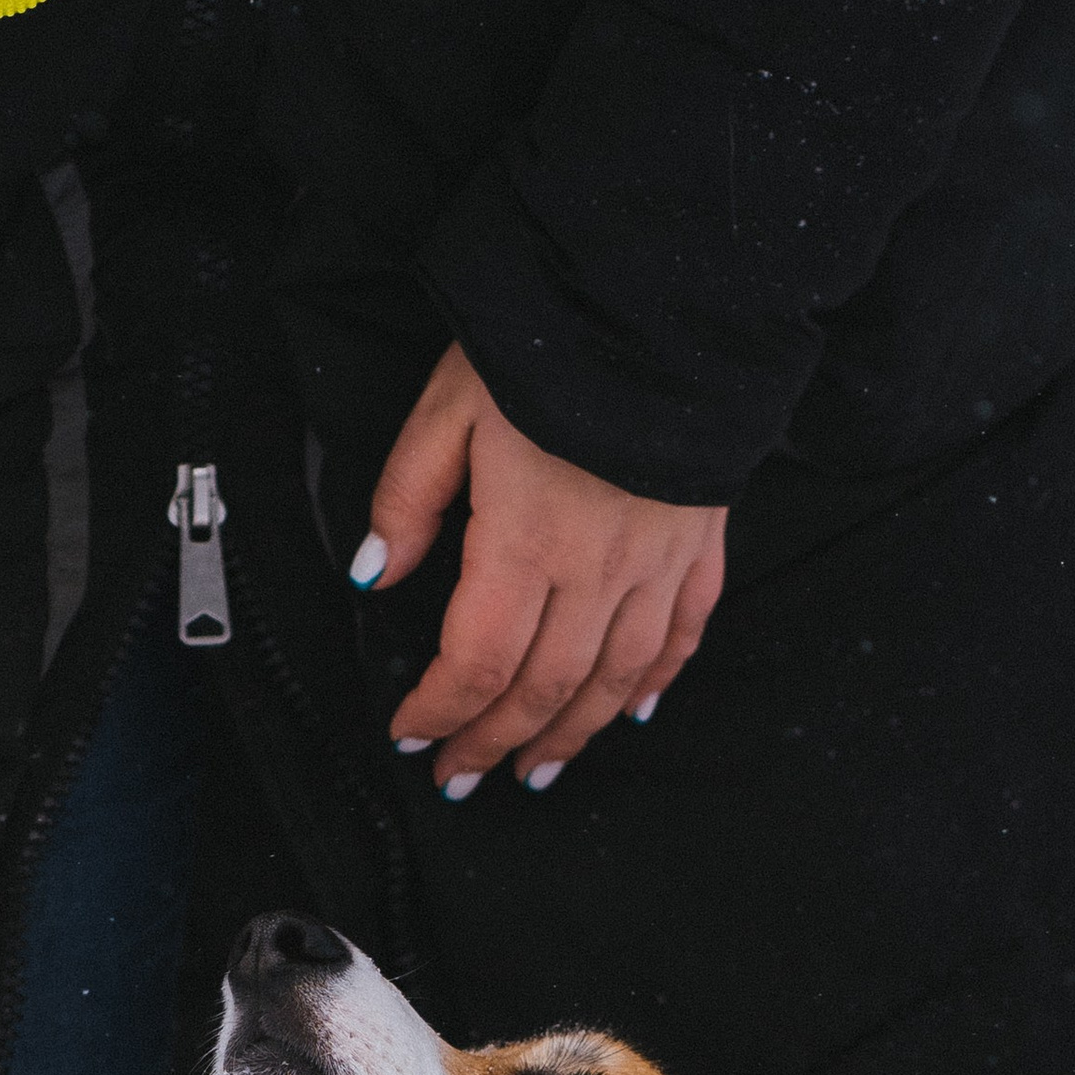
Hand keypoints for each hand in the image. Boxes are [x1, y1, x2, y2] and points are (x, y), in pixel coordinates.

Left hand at [357, 346, 727, 792]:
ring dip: (571, 735)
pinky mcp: (700, 542)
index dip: (440, 710)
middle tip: (462, 777)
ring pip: (613, 679)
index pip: (475, 662)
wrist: (660, 297)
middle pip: (542, 688)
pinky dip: (655, 682)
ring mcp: (656, 562)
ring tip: (536, 771)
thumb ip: (406, 501)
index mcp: (525, 544)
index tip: (410, 733)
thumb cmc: (543, 346)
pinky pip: (681, 633)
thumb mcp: (445, 412)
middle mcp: (597, 571)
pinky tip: (631, 712)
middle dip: (496, 742)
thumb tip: (375, 576)